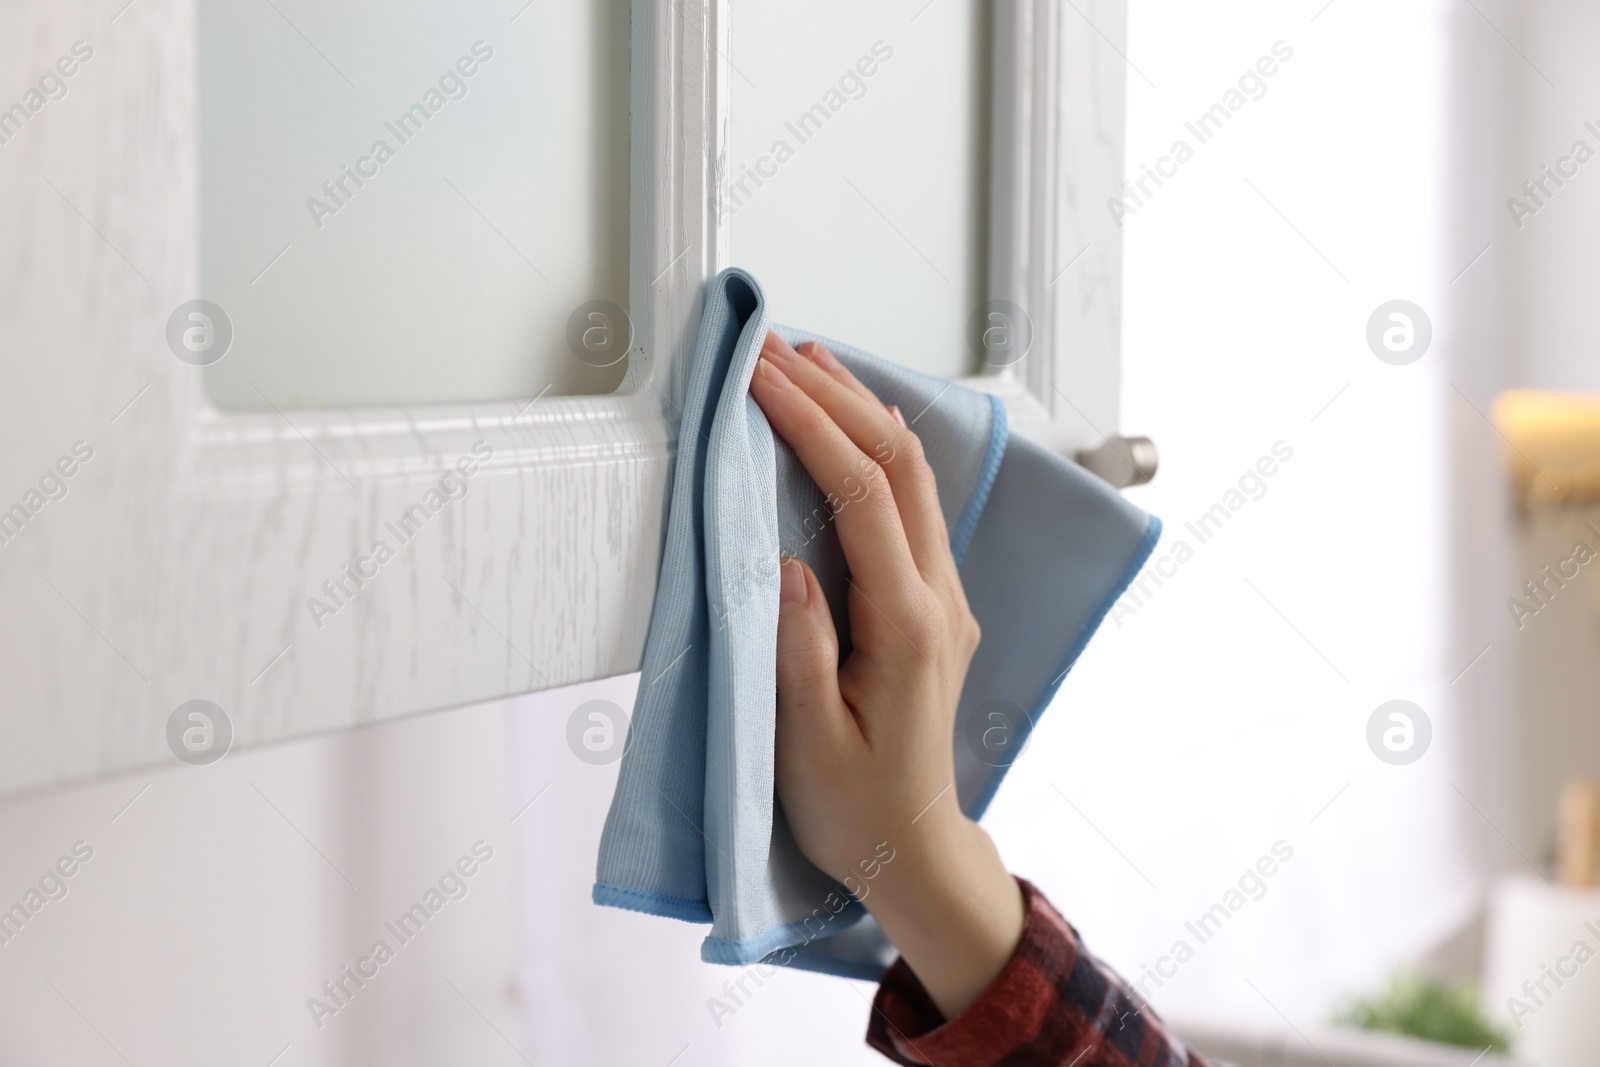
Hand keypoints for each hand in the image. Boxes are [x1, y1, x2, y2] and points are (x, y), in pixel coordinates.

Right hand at [749, 331, 1024, 1018]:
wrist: (911, 844)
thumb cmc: (853, 806)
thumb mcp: (808, 743)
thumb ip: (799, 653)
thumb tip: (784, 563)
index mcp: (908, 626)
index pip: (865, 494)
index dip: (813, 425)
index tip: (760, 376)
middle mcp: (938, 598)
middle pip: (899, 463)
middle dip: (835, 395)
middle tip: (771, 347)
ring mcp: (943, 594)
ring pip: (912, 474)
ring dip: (858, 410)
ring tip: (801, 362)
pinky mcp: (931, 599)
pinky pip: (909, 501)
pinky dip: (871, 447)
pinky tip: (841, 424)